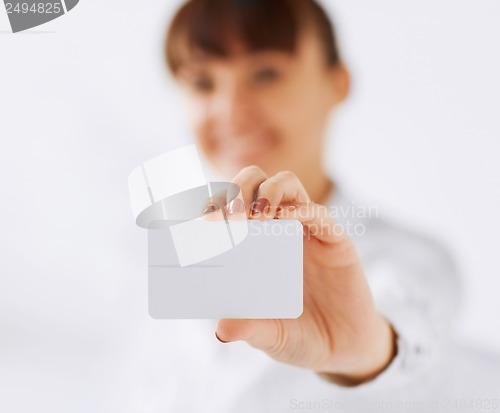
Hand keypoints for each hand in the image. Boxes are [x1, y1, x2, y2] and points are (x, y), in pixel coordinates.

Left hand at [214, 166, 396, 384]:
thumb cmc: (299, 335)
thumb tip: (220, 329)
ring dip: (266, 191)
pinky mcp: (334, 238)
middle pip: (255, 183)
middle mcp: (278, 229)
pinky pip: (318, 213)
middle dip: (237, 190)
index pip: (232, 206)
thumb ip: (249, 328)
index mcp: (255, 245)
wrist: (342, 348)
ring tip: (252, 216)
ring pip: (286, 184)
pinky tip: (285, 221)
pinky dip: (299, 211)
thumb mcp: (269, 334)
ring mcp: (306, 230)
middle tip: (227, 217)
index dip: (217, 204)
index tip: (202, 218)